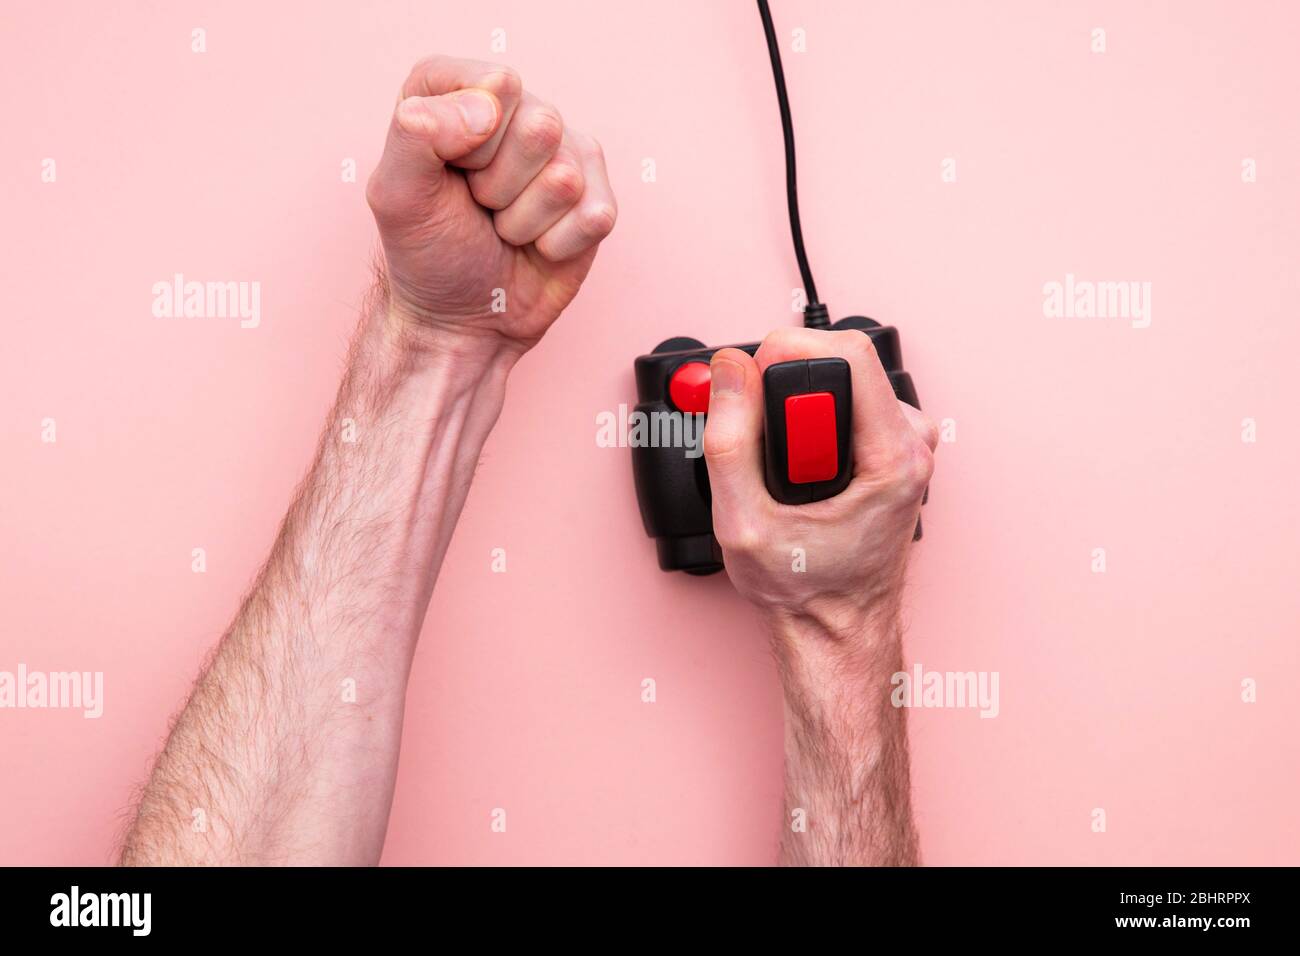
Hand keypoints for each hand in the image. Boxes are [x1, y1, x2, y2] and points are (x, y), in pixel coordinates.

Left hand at [366, 56, 616, 357]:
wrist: (463, 320)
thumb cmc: (428, 253)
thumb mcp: (396, 194)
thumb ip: (417, 133)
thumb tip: (488, 104)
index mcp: (463, 94)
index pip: (492, 84)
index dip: (469, 136)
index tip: (451, 170)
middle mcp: (520, 114)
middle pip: (539, 125)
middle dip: (499, 184)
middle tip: (479, 205)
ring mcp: (566, 155)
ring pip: (565, 178)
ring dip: (524, 221)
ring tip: (503, 228)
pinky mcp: (598, 200)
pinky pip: (594, 216)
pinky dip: (556, 246)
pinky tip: (537, 247)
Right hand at [702, 327, 937, 637]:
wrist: (836, 627)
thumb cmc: (805, 588)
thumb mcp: (744, 523)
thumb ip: (729, 442)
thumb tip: (728, 372)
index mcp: (893, 458)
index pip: (846, 357)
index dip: (783, 357)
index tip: (746, 389)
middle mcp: (911, 443)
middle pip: (841, 363)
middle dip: (782, 389)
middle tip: (764, 449)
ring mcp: (905, 443)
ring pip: (839, 380)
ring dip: (794, 409)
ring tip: (784, 470)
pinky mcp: (892, 446)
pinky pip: (843, 402)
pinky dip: (808, 422)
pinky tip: (800, 467)